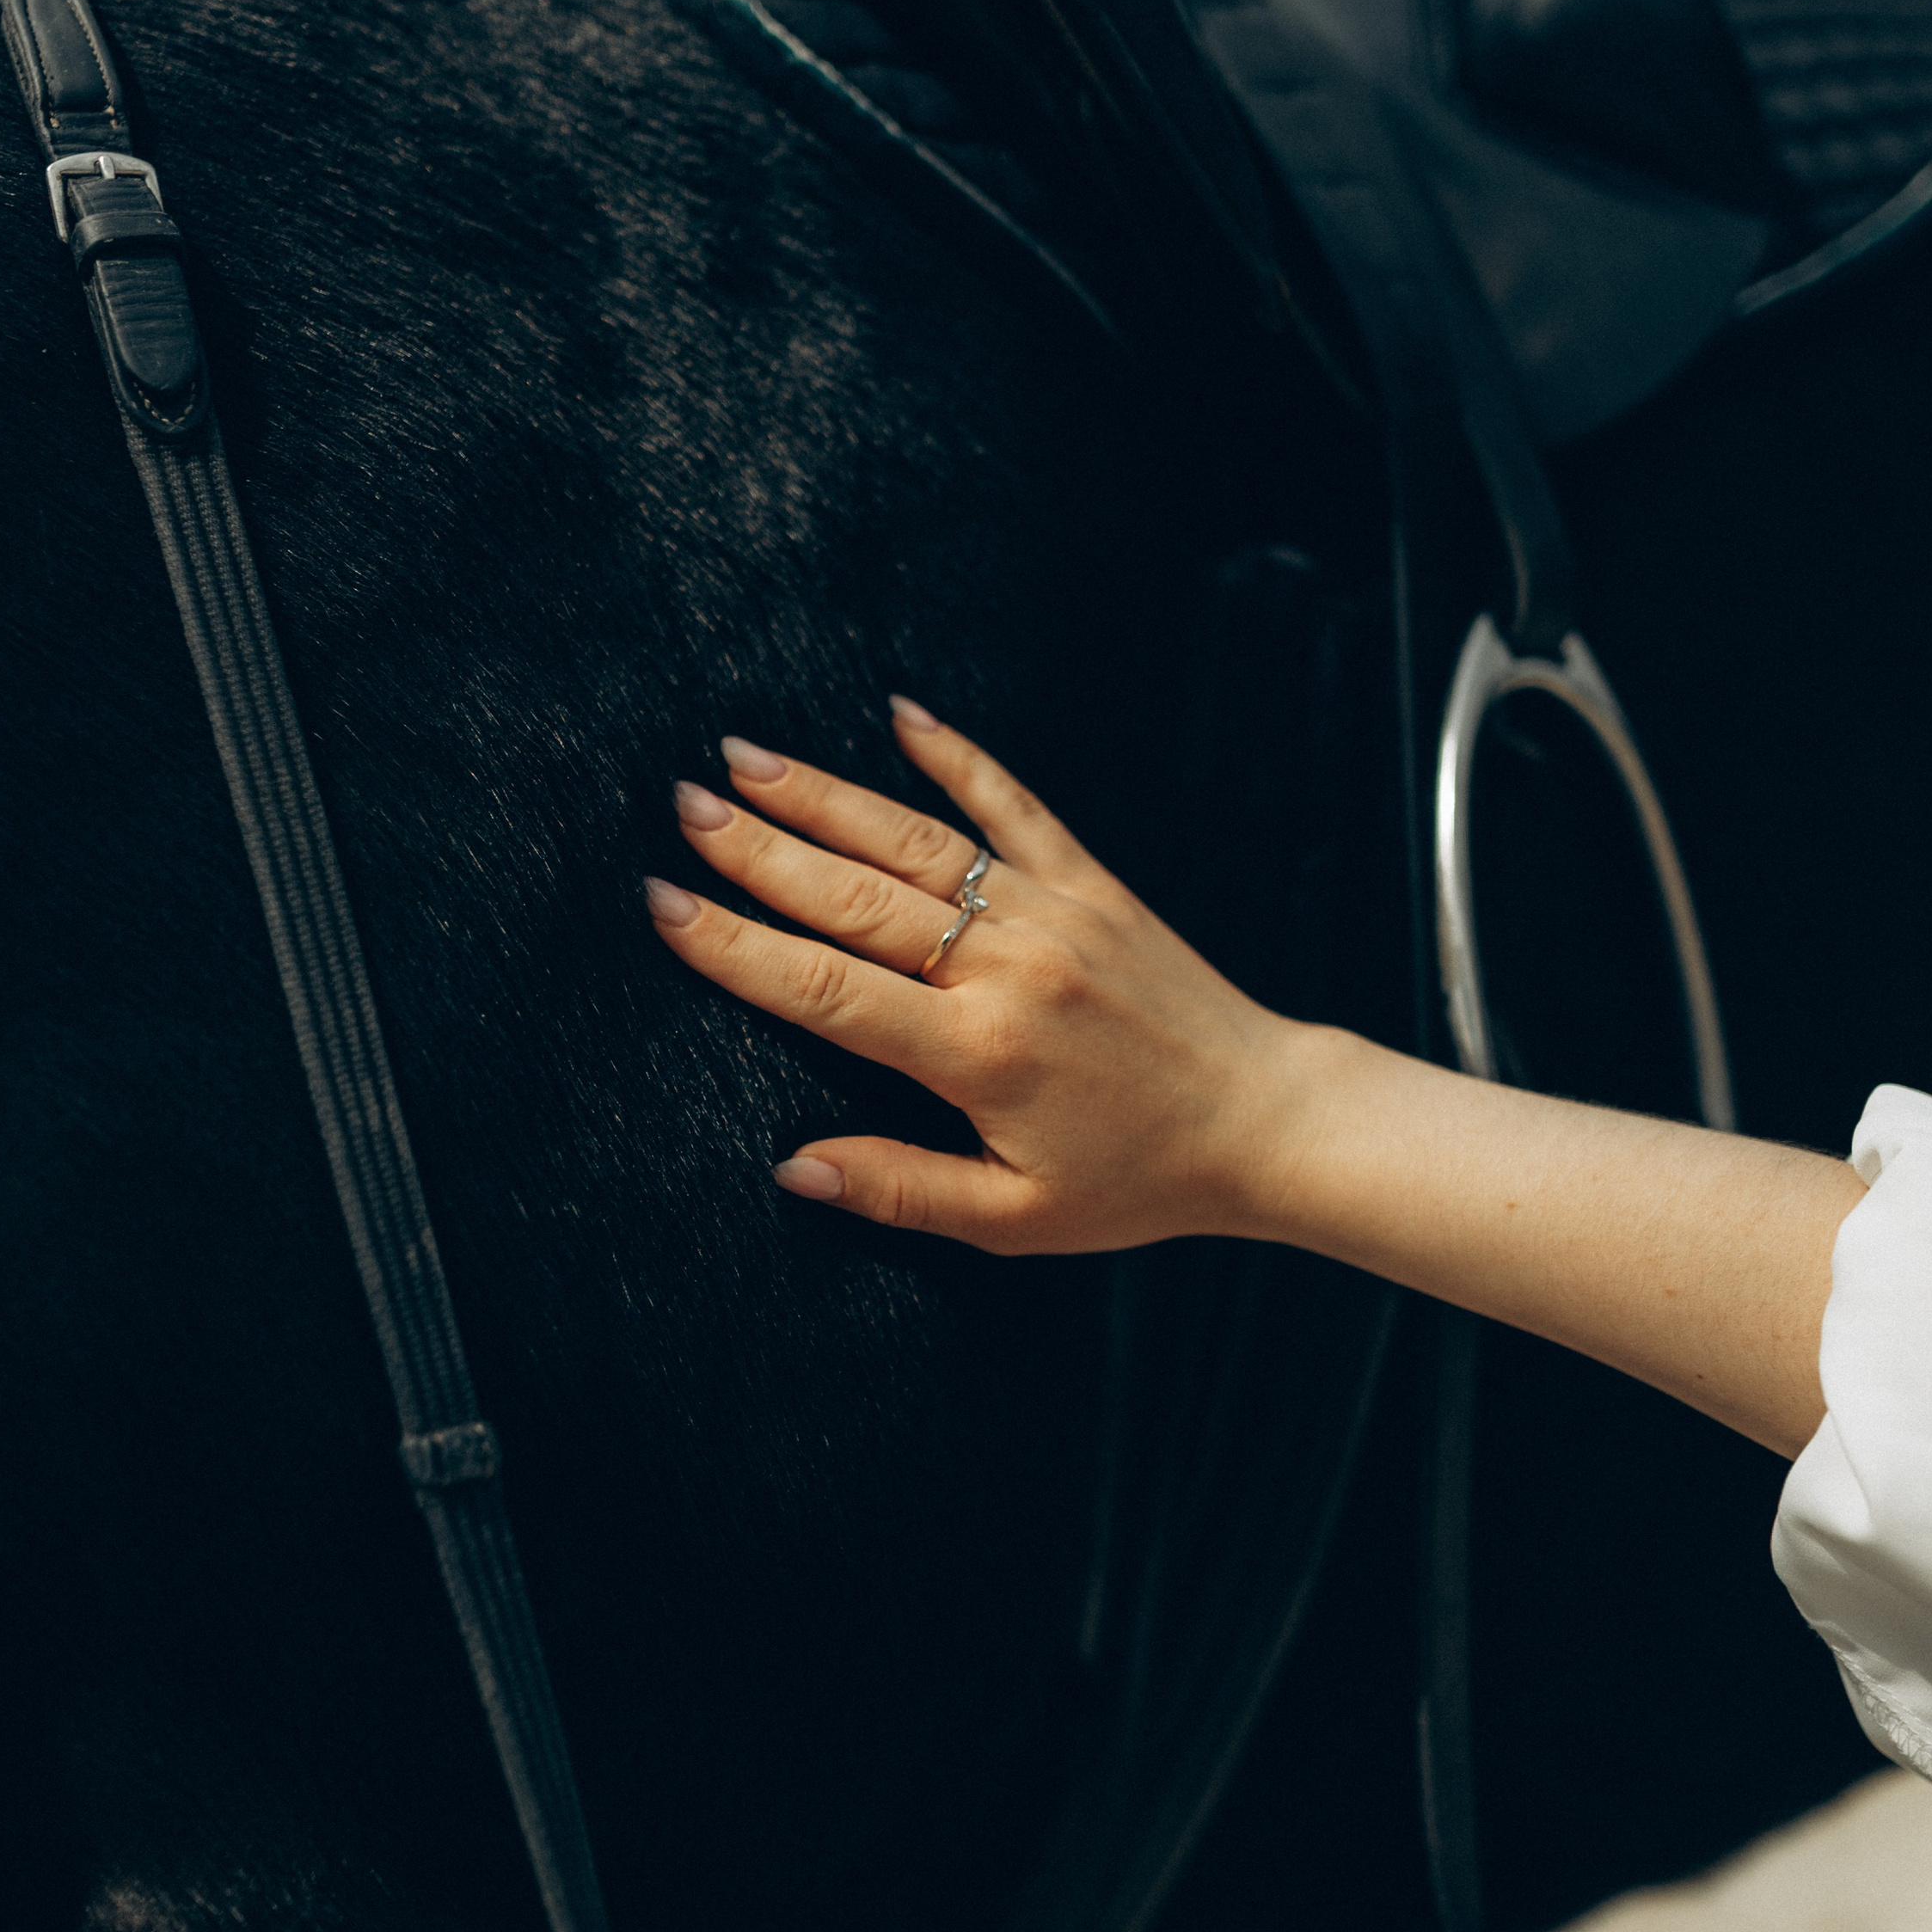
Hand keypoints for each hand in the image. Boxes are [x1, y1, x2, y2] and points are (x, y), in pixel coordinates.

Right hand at [643, 702, 1304, 1253]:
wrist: (1265, 1120)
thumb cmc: (1138, 1180)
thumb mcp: (1015, 1218)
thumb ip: (900, 1189)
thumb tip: (794, 1168)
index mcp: (976, 1053)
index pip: (827, 990)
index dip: (737, 947)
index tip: (666, 905)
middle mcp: (1007, 966)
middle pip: (855, 897)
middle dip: (759, 849)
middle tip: (680, 808)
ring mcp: (1051, 913)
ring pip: (917, 841)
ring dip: (826, 795)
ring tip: (745, 759)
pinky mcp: (1092, 884)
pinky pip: (1014, 805)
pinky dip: (957, 756)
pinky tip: (901, 714)